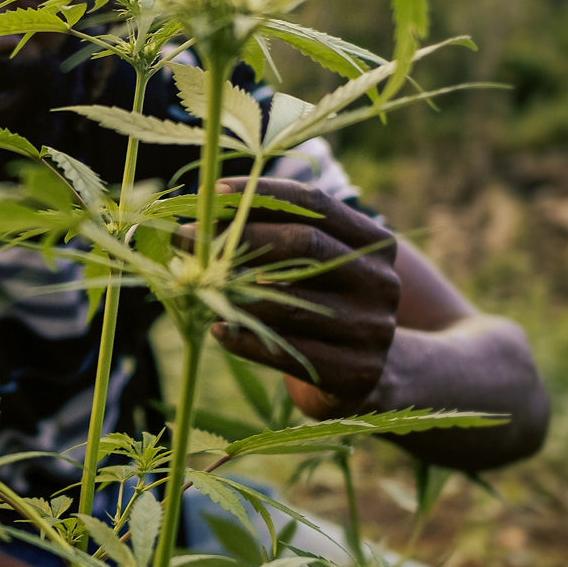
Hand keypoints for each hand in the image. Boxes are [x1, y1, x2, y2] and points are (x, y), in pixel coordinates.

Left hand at [210, 177, 400, 417]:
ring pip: (291, 302)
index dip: (262, 193)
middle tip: (187, 237)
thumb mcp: (317, 269)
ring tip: (195, 281)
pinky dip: (246, 339)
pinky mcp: (356, 373)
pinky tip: (217, 329)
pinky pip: (289, 352)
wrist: (371, 377)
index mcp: (374, 244)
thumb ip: (280, 238)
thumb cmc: (325, 310)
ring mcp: (372, 329)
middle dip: (238, 237)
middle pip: (304, 245)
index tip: (212, 189)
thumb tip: (207, 210)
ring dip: (233, 291)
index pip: (315, 204)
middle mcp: (380, 282)